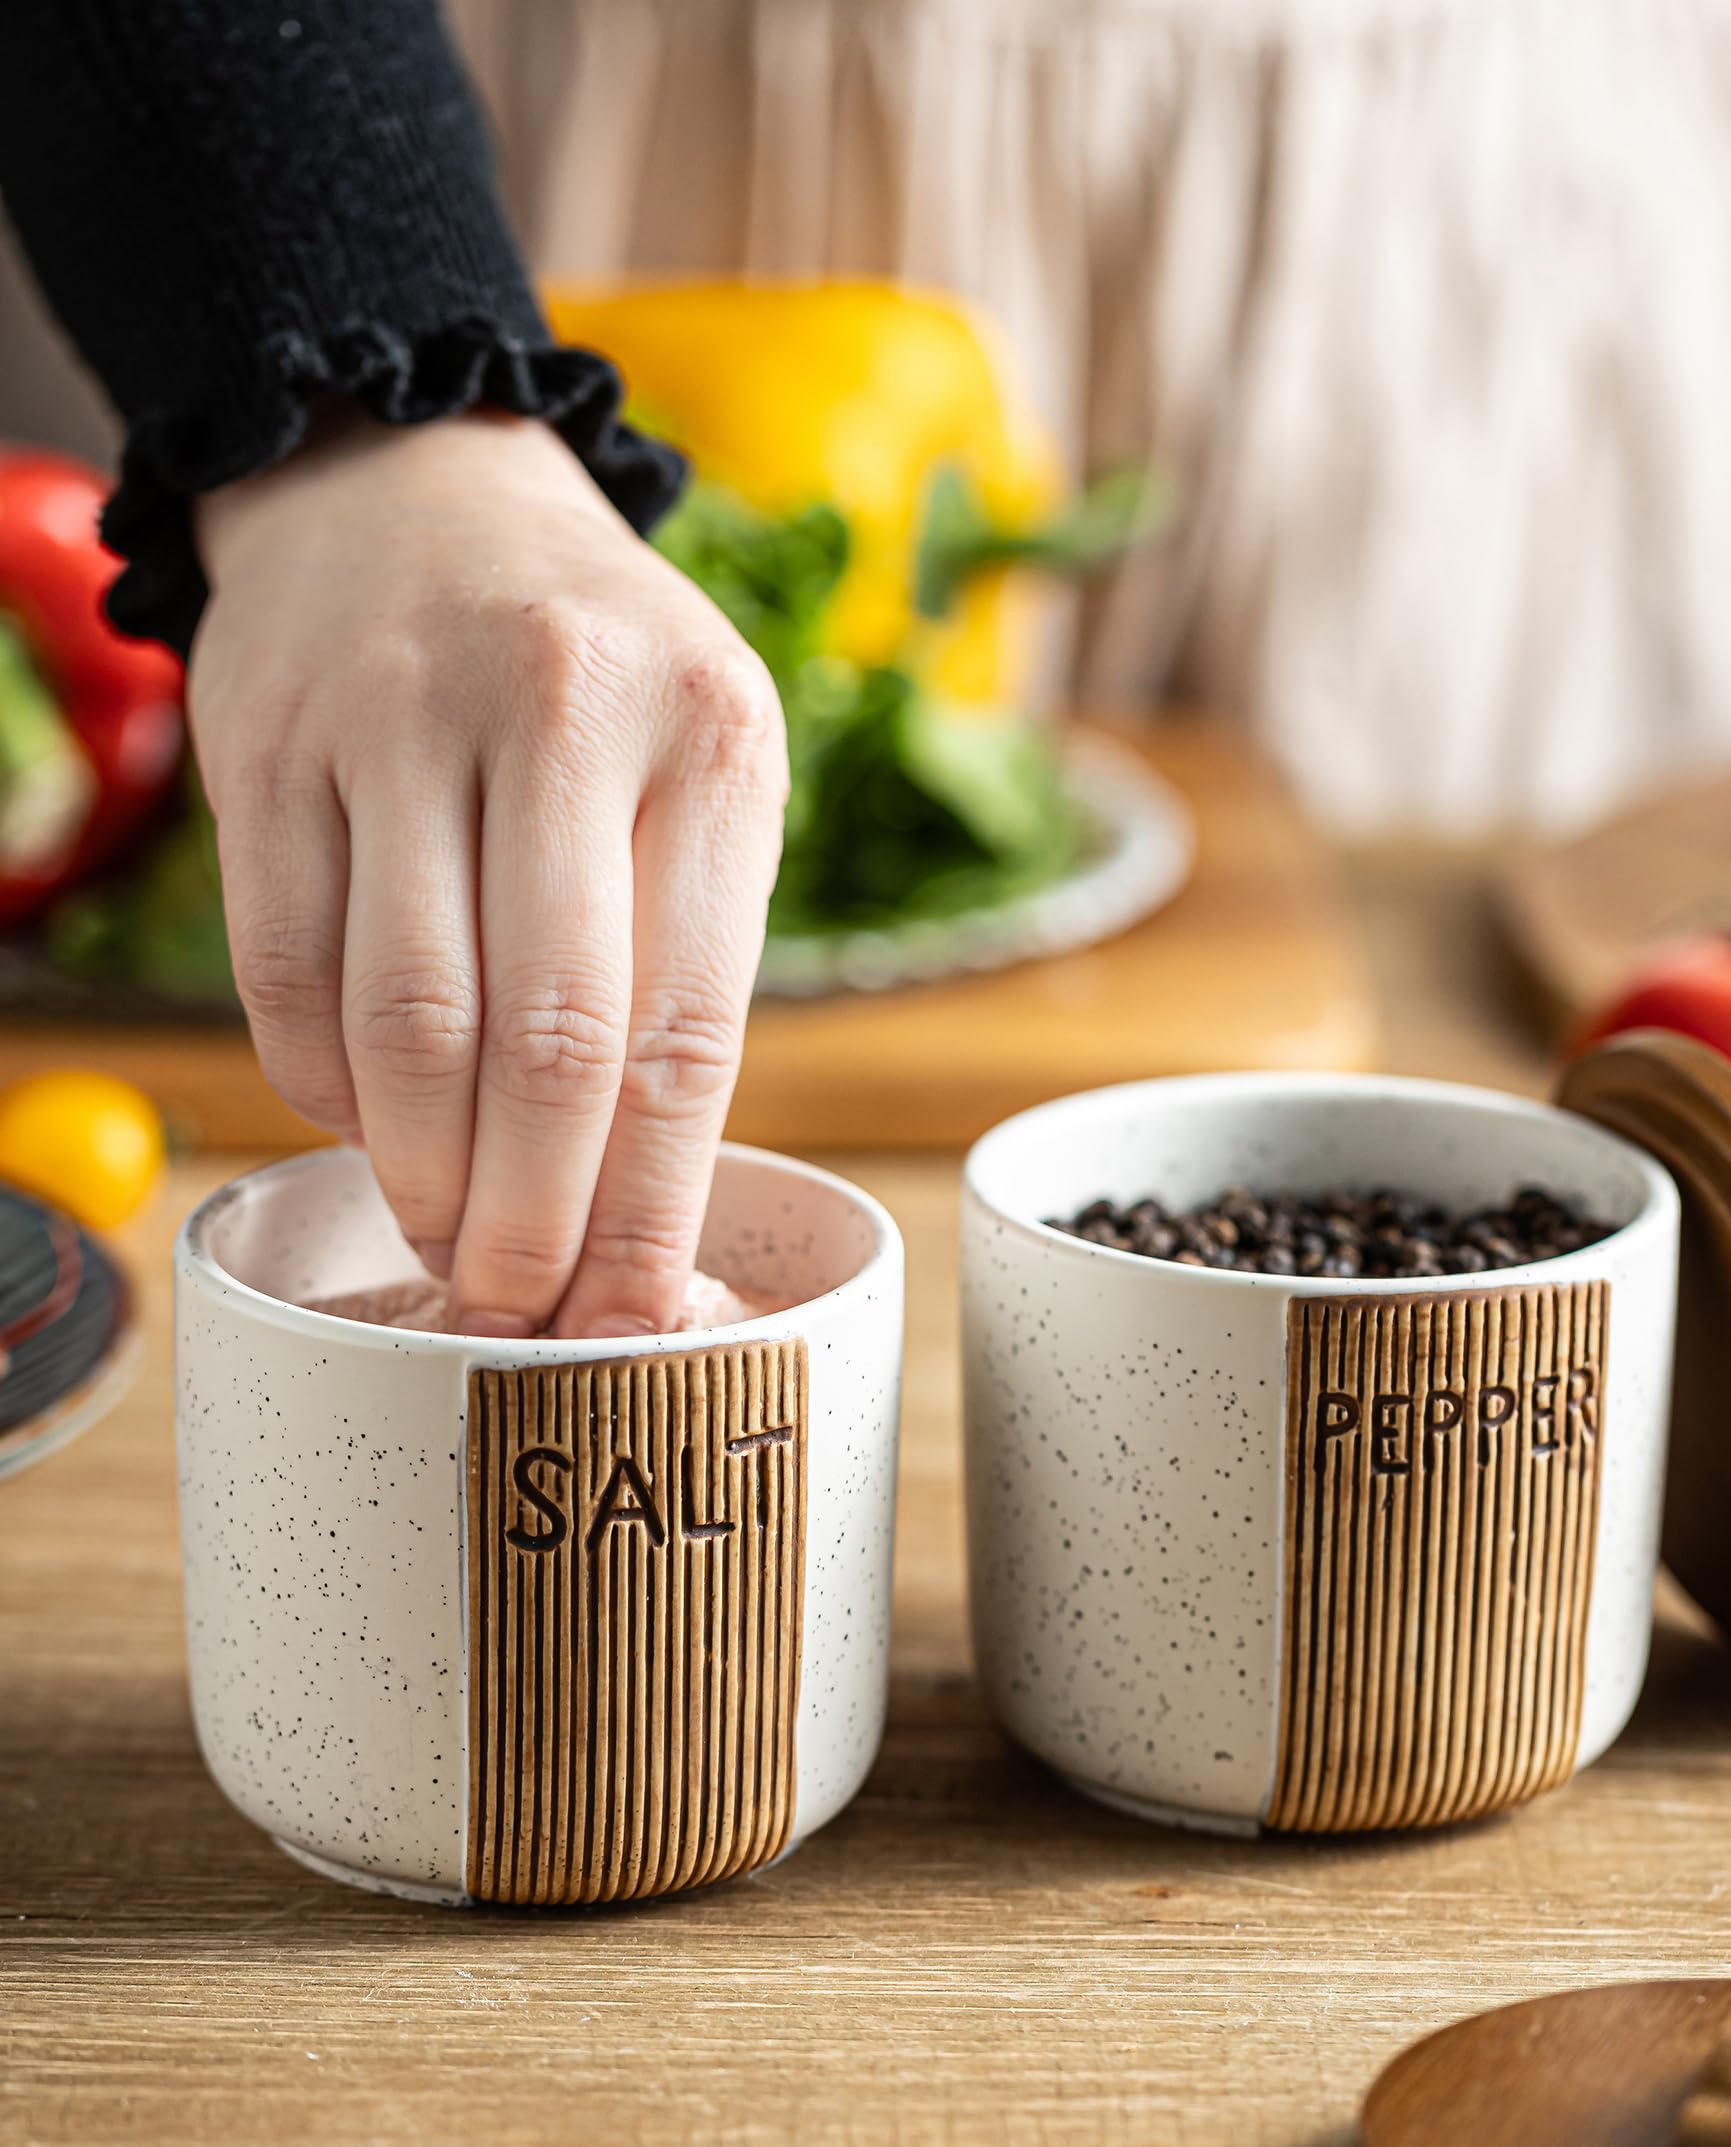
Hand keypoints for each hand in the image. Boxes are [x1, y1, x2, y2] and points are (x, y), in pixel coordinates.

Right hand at [190, 411, 785, 1335]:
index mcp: (710, 737)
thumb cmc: (595, 683)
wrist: (414, 489)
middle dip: (531, 1223)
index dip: (646, 1212)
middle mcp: (556, 711)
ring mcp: (394, 720)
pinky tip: (362, 1122)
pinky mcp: (267, 748)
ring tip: (448, 1238)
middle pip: (542, 1048)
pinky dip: (323, 1090)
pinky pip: (287, 976)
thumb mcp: (700, 775)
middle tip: (519, 1306)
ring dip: (423, 1175)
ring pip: (403, 1026)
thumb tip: (639, 1218)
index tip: (625, 1320)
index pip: (684, 1034)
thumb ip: (686, 966)